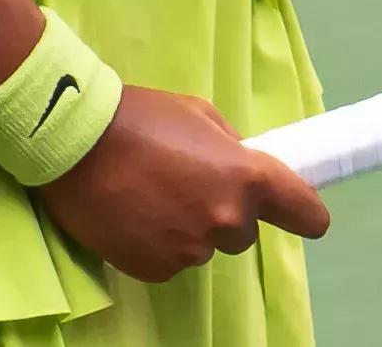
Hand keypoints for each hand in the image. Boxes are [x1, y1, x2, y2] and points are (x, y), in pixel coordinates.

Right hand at [33, 86, 331, 281]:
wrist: (75, 141)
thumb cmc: (140, 115)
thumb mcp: (197, 112)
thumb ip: (229, 144)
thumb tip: (238, 162)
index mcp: (245, 178)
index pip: (305, 212)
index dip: (305, 213)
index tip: (302, 214)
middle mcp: (226, 220)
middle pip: (243, 231)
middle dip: (224, 212)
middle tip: (186, 184)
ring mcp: (190, 250)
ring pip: (203, 246)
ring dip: (188, 227)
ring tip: (149, 196)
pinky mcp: (156, 269)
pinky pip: (170, 260)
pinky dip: (158, 243)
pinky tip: (133, 216)